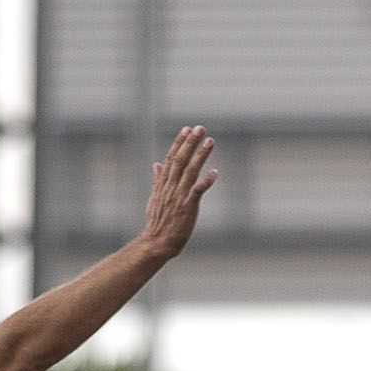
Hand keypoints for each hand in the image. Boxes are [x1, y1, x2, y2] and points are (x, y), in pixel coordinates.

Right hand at [141, 125, 216, 258]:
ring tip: (210, 141)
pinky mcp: (188, 206)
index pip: (171, 158)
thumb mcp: (155, 198)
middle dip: (191, 142)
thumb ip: (158, 180)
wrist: (157, 242)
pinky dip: (206, 180)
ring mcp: (179, 196)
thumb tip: (156, 164)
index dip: (179, 142)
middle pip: (181, 159)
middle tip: (200, 128)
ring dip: (201, 155)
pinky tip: (215, 172)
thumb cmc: (158, 222)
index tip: (187, 129)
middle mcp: (171, 187)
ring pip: (190, 170)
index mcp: (164, 184)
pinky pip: (198, 190)